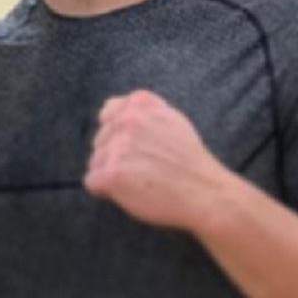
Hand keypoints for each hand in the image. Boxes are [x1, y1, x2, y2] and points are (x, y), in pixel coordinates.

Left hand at [84, 90, 232, 231]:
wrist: (205, 193)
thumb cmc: (189, 161)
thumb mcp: (171, 119)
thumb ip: (142, 110)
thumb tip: (108, 107)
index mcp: (140, 104)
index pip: (108, 114)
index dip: (120, 136)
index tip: (139, 149)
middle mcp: (127, 120)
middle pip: (100, 141)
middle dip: (115, 156)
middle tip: (145, 168)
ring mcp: (118, 146)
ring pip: (95, 162)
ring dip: (112, 174)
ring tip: (141, 181)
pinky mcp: (112, 173)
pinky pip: (92, 182)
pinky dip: (106, 191)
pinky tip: (130, 192)